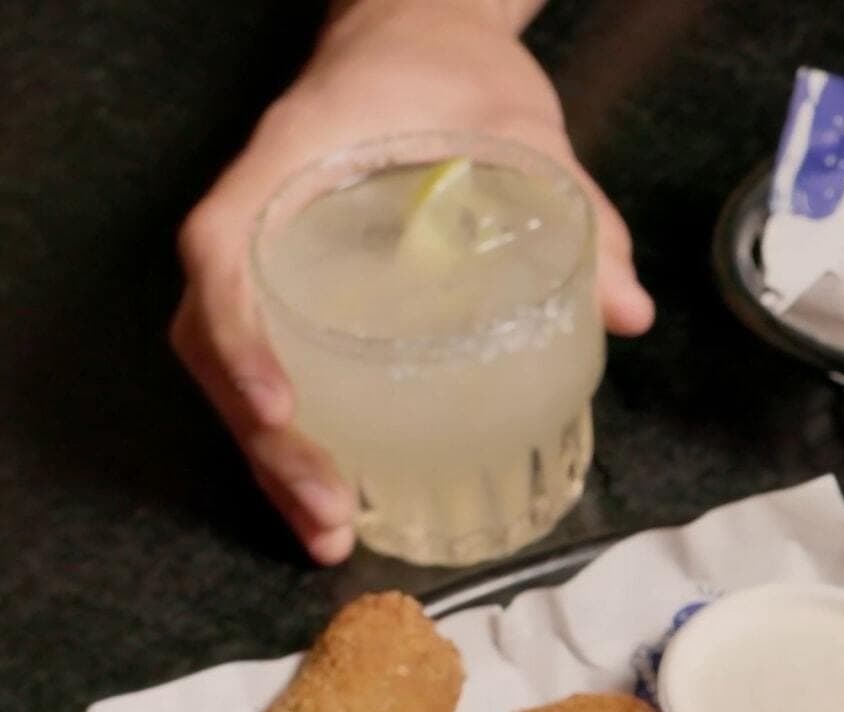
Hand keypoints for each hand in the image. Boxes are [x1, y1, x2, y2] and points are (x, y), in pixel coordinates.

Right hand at [171, 1, 649, 564]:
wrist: (420, 29)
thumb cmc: (454, 71)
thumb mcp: (524, 128)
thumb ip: (579, 213)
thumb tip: (629, 311)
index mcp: (289, 159)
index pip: (223, 253)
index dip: (240, 338)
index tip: (285, 409)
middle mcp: (255, 208)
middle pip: (214, 335)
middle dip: (263, 439)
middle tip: (329, 513)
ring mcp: (262, 246)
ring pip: (228, 360)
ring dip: (268, 453)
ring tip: (327, 529)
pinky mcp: (288, 275)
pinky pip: (262, 355)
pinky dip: (287, 428)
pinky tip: (334, 489)